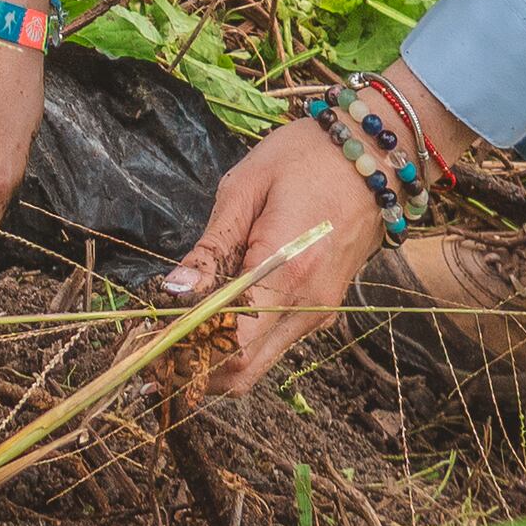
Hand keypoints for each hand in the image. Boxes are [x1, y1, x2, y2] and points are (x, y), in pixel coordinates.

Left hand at [164, 118, 383, 394]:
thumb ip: (212, 245)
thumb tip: (175, 290)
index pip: (232, 349)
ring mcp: (319, 312)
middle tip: (151, 354)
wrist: (378, 153)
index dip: (186, 359)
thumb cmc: (306, 156)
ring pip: (259, 362)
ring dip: (213, 358)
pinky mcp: (323, 307)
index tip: (148, 351)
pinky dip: (240, 340)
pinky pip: (274, 340)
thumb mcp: (246, 187)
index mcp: (285, 273)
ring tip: (171, 332)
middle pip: (244, 372)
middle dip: (192, 371)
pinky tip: (211, 314)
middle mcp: (307, 306)